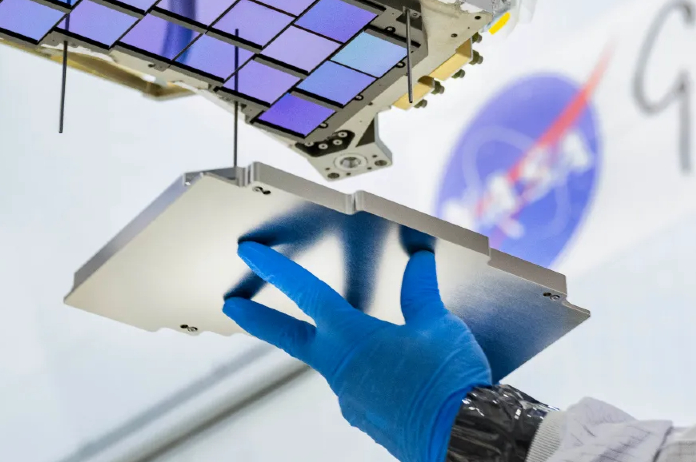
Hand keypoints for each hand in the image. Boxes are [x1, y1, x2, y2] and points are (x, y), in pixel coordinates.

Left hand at [225, 243, 491, 461]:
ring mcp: (351, 399)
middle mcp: (341, 370)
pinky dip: (369, 371)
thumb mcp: (438, 324)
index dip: (277, 270)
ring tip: (380, 338)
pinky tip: (397, 370)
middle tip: (233, 306)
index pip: (307, 294)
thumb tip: (417, 263)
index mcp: (352, 339)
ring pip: (336, 362)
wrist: (462, 439)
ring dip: (340, 346)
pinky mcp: (368, 419)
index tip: (249, 254)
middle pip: (292, 338)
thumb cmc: (447, 382)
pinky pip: (360, 386)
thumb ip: (420, 292)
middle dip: (261, 320)